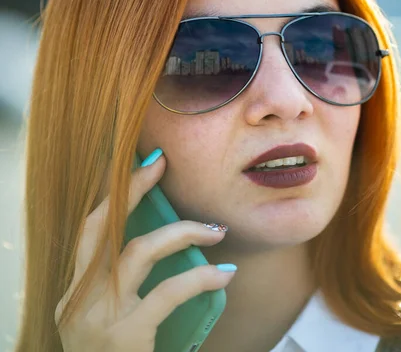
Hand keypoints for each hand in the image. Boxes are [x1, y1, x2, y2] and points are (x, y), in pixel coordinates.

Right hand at [55, 151, 234, 351]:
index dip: (113, 195)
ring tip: (216, 232)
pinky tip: (224, 275)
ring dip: (183, 233)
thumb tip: (171, 242)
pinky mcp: (124, 335)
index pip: (90, 231)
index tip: (142, 167)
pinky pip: (170, 291)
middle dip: (132, 190)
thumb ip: (128, 285)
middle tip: (162, 166)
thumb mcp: (111, 318)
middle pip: (103, 227)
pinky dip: (201, 277)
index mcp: (75, 291)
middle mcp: (78, 298)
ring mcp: (98, 316)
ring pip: (140, 251)